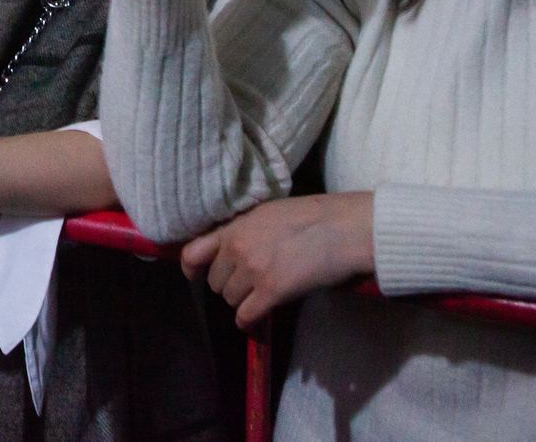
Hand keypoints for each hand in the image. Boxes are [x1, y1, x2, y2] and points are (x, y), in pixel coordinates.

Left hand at [181, 192, 375, 331]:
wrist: (343, 227)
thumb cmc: (313, 216)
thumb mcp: (268, 214)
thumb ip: (246, 230)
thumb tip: (234, 248)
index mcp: (235, 227)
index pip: (193, 251)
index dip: (191, 268)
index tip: (195, 275)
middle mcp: (236, 248)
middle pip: (216, 282)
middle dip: (230, 285)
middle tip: (249, 284)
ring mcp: (252, 269)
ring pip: (230, 299)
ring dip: (243, 301)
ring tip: (261, 295)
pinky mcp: (271, 291)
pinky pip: (246, 315)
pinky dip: (249, 321)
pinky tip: (255, 321)